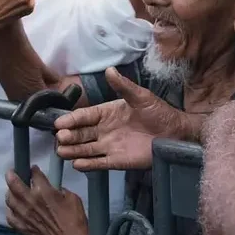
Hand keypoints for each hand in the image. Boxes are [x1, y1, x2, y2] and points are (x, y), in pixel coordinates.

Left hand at [5, 166, 88, 234]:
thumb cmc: (75, 223)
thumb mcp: (73, 198)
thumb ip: (59, 189)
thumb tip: (54, 189)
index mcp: (44, 191)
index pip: (34, 174)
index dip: (33, 170)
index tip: (33, 169)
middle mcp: (30, 201)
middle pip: (14, 184)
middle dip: (11, 175)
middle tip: (11, 173)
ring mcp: (24, 215)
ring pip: (9, 199)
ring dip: (10, 192)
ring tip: (12, 190)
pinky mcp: (22, 227)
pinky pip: (10, 216)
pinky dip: (10, 210)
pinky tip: (13, 208)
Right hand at [54, 68, 184, 170]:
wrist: (175, 133)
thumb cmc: (158, 112)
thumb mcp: (141, 96)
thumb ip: (123, 86)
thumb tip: (109, 69)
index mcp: (106, 113)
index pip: (85, 116)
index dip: (71, 119)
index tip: (58, 122)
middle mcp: (104, 130)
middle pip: (81, 133)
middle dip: (69, 135)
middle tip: (60, 137)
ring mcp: (109, 146)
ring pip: (86, 149)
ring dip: (73, 150)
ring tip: (62, 152)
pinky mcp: (117, 160)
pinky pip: (99, 163)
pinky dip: (88, 164)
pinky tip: (77, 164)